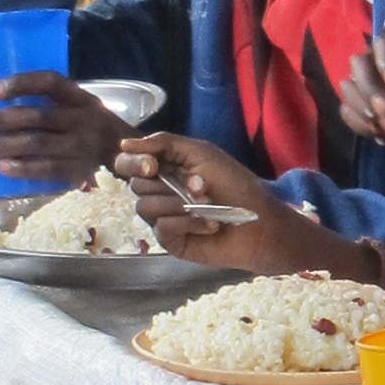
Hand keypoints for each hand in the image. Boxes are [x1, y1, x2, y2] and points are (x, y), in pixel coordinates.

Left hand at [0, 69, 125, 192]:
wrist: (125, 152)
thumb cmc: (89, 123)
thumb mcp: (79, 104)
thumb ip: (51, 102)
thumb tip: (1, 104)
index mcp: (80, 97)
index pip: (49, 83)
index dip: (21, 84)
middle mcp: (81, 119)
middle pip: (38, 117)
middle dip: (3, 120)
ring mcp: (81, 146)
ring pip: (38, 144)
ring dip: (6, 145)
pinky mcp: (79, 170)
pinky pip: (48, 169)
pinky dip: (24, 168)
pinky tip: (2, 167)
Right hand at [113, 132, 352, 275]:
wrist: (261, 224)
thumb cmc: (237, 186)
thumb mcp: (202, 154)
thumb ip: (164, 143)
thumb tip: (124, 145)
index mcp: (166, 169)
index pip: (128, 164)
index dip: (133, 163)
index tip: (152, 165)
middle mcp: (160, 193)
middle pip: (134, 185)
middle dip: (166, 183)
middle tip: (198, 185)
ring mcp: (164, 219)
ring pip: (145, 207)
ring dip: (178, 203)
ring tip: (207, 205)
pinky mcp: (172, 241)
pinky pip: (162, 228)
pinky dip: (187, 222)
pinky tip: (210, 224)